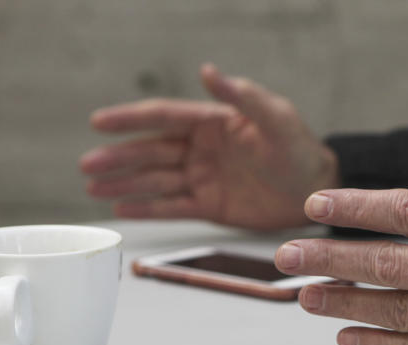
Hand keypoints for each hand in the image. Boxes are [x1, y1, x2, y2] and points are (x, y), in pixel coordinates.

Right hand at [80, 64, 338, 230]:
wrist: (319, 192)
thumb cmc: (301, 150)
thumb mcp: (276, 119)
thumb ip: (243, 97)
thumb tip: (209, 71)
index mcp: (213, 123)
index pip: (163, 118)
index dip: (130, 120)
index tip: (98, 122)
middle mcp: (202, 149)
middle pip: (151, 151)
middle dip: (119, 158)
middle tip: (88, 165)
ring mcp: (204, 178)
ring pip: (156, 180)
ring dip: (125, 183)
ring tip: (93, 188)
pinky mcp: (211, 206)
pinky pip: (173, 207)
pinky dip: (147, 209)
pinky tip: (122, 209)